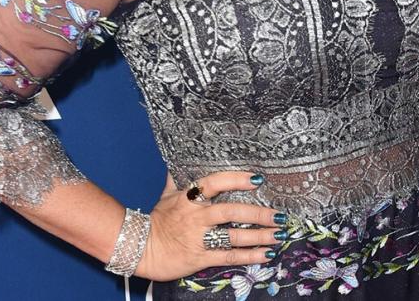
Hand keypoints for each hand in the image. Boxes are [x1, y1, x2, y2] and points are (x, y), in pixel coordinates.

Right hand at [136, 171, 286, 281]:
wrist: (138, 249)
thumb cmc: (155, 221)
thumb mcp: (166, 196)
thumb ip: (177, 179)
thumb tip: (178, 160)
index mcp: (189, 198)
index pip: (215, 183)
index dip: (237, 179)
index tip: (258, 178)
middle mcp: (197, 217)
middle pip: (232, 212)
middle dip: (258, 214)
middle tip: (280, 214)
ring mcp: (199, 238)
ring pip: (234, 236)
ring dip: (260, 235)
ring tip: (279, 234)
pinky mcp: (200, 258)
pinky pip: (229, 256)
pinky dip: (249, 255)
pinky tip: (266, 253)